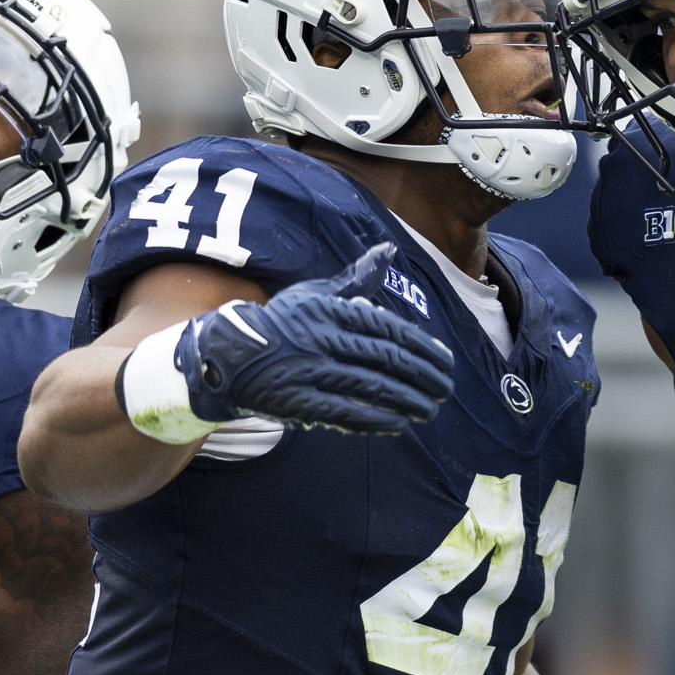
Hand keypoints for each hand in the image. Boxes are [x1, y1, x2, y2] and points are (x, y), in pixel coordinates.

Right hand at [178, 243, 454, 433]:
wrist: (229, 355)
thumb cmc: (282, 323)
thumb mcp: (316, 294)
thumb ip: (356, 279)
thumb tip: (388, 251)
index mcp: (330, 310)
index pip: (387, 327)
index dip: (421, 345)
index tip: (444, 359)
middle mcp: (322, 338)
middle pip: (385, 358)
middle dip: (422, 375)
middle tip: (445, 388)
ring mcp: (309, 371)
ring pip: (371, 386)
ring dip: (407, 400)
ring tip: (430, 409)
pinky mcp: (298, 401)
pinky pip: (344, 411)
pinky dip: (376, 419)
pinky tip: (399, 423)